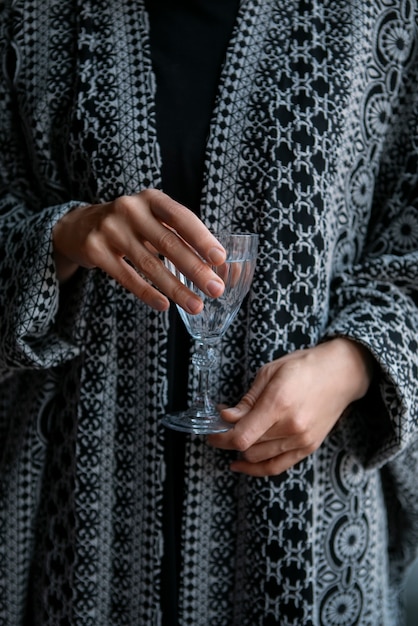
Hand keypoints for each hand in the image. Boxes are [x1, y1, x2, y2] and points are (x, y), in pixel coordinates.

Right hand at [52, 189, 225, 311]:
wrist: (79, 226)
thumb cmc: (130, 225)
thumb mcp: (152, 218)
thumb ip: (178, 233)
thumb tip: (214, 264)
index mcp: (151, 199)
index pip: (181, 218)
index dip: (202, 238)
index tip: (220, 259)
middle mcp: (129, 209)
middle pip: (168, 244)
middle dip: (195, 269)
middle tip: (215, 289)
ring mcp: (110, 229)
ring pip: (149, 265)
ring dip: (175, 288)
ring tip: (195, 305)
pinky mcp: (95, 250)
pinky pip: (127, 277)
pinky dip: (148, 293)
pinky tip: (165, 306)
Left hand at [208, 338, 373, 475]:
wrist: (341, 374)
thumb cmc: (304, 367)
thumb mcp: (270, 372)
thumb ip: (247, 400)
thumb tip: (226, 417)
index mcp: (279, 403)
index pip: (242, 436)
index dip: (220, 438)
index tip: (211, 433)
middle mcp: (291, 426)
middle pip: (248, 447)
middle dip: (228, 440)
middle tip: (220, 428)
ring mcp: (301, 440)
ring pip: (258, 458)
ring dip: (241, 450)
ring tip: (235, 436)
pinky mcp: (308, 448)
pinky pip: (276, 467)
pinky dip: (256, 468)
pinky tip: (241, 463)